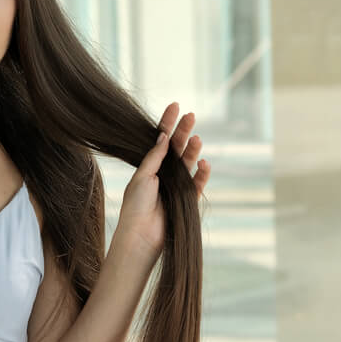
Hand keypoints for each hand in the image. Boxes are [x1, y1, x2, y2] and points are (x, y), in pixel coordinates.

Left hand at [116, 101, 211, 258]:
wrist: (141, 236)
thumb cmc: (135, 206)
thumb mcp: (142, 176)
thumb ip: (154, 157)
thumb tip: (164, 136)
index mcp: (148, 166)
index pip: (160, 140)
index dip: (167, 122)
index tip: (175, 105)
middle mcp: (163, 174)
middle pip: (176, 148)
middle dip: (183, 131)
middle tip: (190, 115)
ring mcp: (175, 186)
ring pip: (187, 163)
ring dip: (192, 151)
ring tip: (196, 139)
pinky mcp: (187, 201)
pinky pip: (197, 184)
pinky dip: (201, 175)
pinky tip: (204, 163)